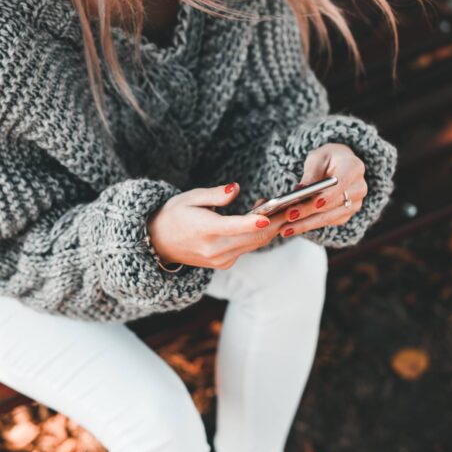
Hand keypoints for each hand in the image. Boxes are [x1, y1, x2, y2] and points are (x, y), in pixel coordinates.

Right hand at [147, 183, 292, 269]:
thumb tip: (236, 188)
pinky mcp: (225, 263)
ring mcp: (221, 259)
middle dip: (276, 221)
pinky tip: (265, 219)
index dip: (254, 221)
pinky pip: (248, 248)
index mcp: (204, 231)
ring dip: (272, 228)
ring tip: (285, 208)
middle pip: (254, 237)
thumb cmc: (174, 215)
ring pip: (255, 244)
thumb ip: (215, 195)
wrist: (159, 244)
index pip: (234, 227)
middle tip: (293, 204)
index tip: (269, 215)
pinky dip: (259, 234)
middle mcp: (215, 249)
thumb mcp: (189, 198)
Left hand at [275, 142, 367, 237]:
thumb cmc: (327, 159)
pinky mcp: (346, 214)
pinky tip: (291, 228)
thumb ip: (311, 173)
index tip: (314, 203)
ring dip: (306, 224)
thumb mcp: (317, 158)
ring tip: (285, 229)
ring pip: (329, 218)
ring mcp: (355, 203)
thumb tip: (300, 190)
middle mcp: (359, 188)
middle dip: (310, 211)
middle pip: (334, 204)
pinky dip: (308, 225)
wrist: (339, 166)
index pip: (342, 183)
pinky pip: (327, 223)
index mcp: (354, 168)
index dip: (329, 195)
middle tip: (289, 216)